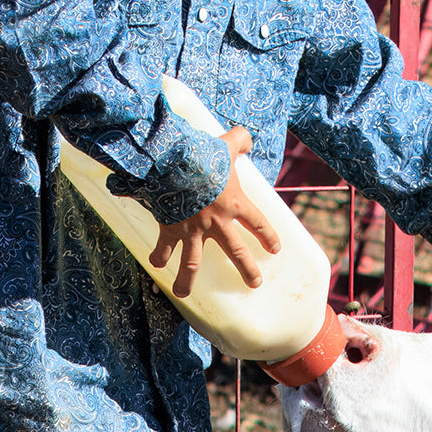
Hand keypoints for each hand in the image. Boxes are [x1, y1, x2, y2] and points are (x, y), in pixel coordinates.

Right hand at [150, 126, 280, 297]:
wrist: (172, 164)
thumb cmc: (202, 155)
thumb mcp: (226, 144)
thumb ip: (240, 140)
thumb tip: (246, 137)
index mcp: (235, 204)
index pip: (259, 224)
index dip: (268, 236)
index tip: (275, 249)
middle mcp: (217, 222)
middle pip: (236, 251)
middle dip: (246, 269)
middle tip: (254, 284)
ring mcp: (192, 229)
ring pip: (192, 261)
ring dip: (187, 279)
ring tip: (184, 294)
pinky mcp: (170, 228)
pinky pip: (163, 246)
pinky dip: (158, 256)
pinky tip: (156, 266)